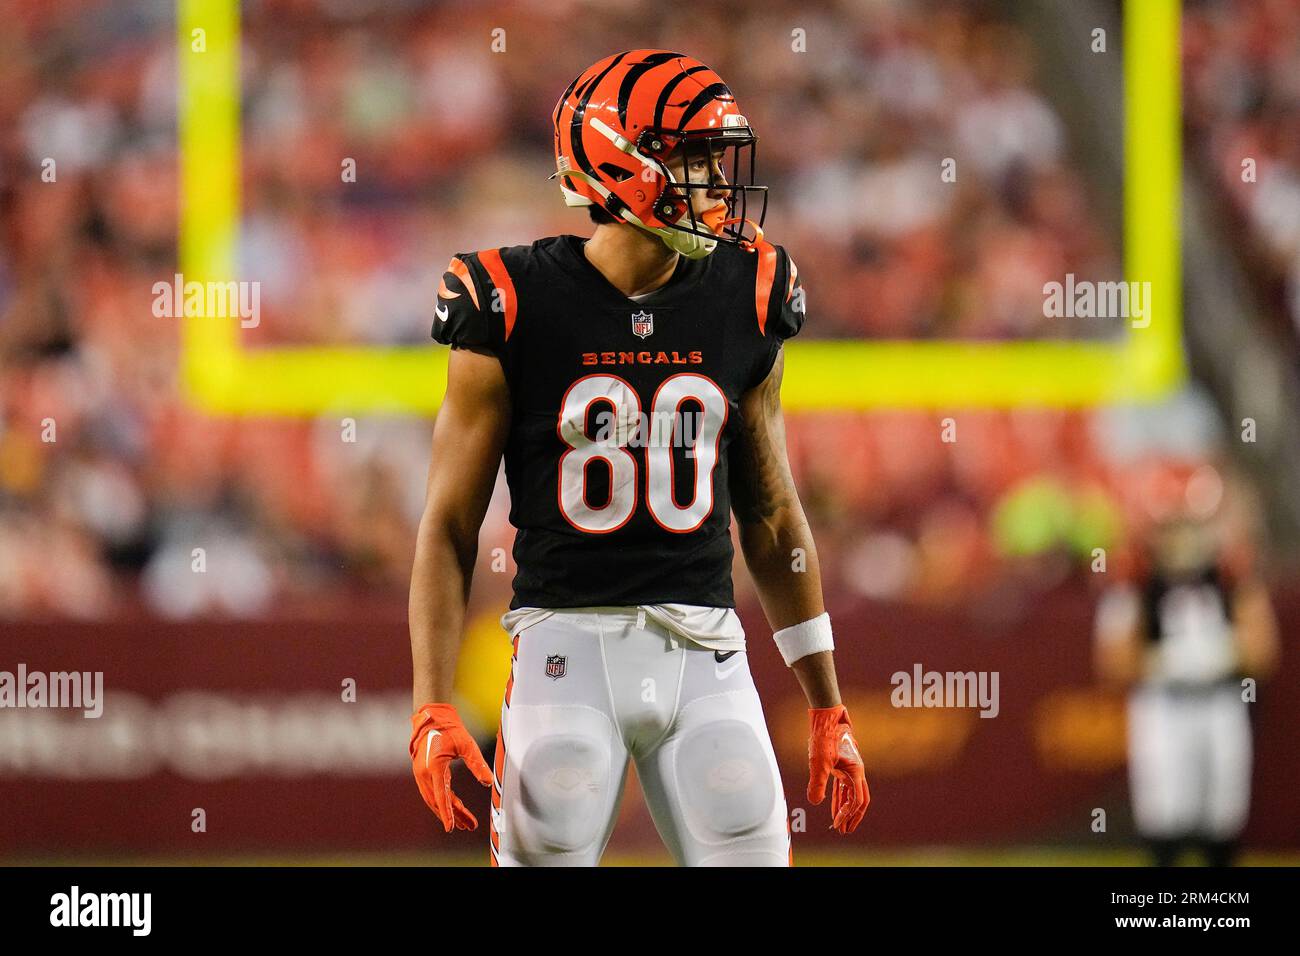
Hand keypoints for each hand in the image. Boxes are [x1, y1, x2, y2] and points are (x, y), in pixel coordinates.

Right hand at [410, 702, 493, 831]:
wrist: (430, 718)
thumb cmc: (449, 729)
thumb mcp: (467, 744)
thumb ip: (477, 764)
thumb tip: (488, 782)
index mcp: (434, 767)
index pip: (441, 796)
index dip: (448, 813)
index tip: (451, 828)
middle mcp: (424, 774)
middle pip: (438, 802)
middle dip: (453, 815)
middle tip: (469, 826)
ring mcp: (420, 774)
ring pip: (433, 800)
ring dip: (448, 811)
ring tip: (463, 823)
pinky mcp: (422, 774)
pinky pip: (431, 793)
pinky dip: (442, 802)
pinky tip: (454, 808)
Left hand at [806, 704, 869, 833]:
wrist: (826, 716)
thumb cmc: (825, 736)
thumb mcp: (819, 761)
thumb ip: (817, 783)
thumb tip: (815, 802)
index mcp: (856, 771)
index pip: (857, 800)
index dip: (848, 814)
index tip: (838, 824)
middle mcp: (856, 771)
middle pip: (858, 800)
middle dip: (852, 816)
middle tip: (845, 830)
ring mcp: (849, 768)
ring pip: (850, 793)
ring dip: (844, 808)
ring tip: (838, 823)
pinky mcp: (840, 764)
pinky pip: (842, 785)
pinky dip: (838, 796)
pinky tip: (831, 804)